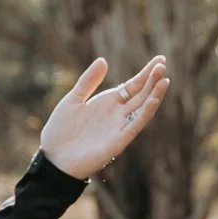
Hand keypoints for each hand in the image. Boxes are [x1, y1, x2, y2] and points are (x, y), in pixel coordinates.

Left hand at [40, 56, 168, 179]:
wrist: (53, 159)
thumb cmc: (60, 132)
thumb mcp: (73, 100)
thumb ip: (89, 81)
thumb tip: (103, 60)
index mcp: (108, 103)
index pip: (133, 85)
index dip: (146, 73)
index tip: (160, 59)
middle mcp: (117, 114)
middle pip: (141, 94)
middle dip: (152, 80)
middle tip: (163, 64)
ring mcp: (119, 128)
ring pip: (142, 109)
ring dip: (154, 95)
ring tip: (164, 80)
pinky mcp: (117, 142)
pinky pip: (134, 126)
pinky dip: (145, 113)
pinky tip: (153, 100)